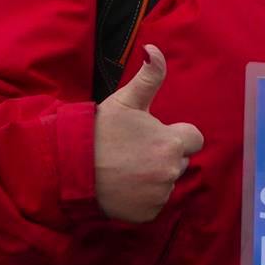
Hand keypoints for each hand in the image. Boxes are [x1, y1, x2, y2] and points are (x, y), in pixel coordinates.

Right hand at [94, 44, 203, 221]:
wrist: (70, 167)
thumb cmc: (99, 131)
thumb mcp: (125, 100)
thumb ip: (149, 76)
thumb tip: (155, 50)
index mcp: (171, 143)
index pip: (194, 139)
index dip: (176, 134)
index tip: (153, 134)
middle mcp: (170, 171)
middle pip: (179, 161)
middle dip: (163, 154)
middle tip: (134, 149)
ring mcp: (159, 195)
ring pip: (166, 182)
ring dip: (153, 176)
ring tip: (125, 167)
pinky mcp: (147, 214)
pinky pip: (154, 203)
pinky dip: (143, 197)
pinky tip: (123, 185)